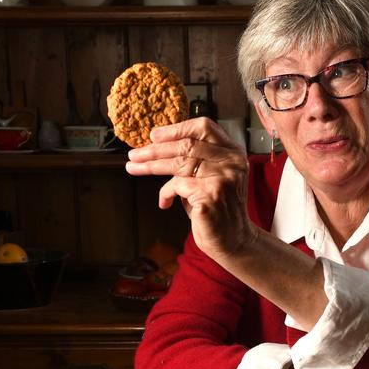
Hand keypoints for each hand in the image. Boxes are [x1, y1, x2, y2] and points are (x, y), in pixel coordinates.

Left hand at [125, 118, 254, 262]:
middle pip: (187, 145)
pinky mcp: (211, 196)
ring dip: (151, 166)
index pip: (204, 127)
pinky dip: (166, 193)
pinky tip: (165, 202)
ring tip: (134, 168)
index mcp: (233, 152)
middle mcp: (232, 162)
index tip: (154, 135)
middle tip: (134, 154)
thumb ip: (194, 160)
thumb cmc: (217, 208)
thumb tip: (157, 145)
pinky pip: (178, 186)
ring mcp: (223, 179)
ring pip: (179, 163)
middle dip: (155, 149)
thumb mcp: (210, 177)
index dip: (177, 129)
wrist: (233, 240)